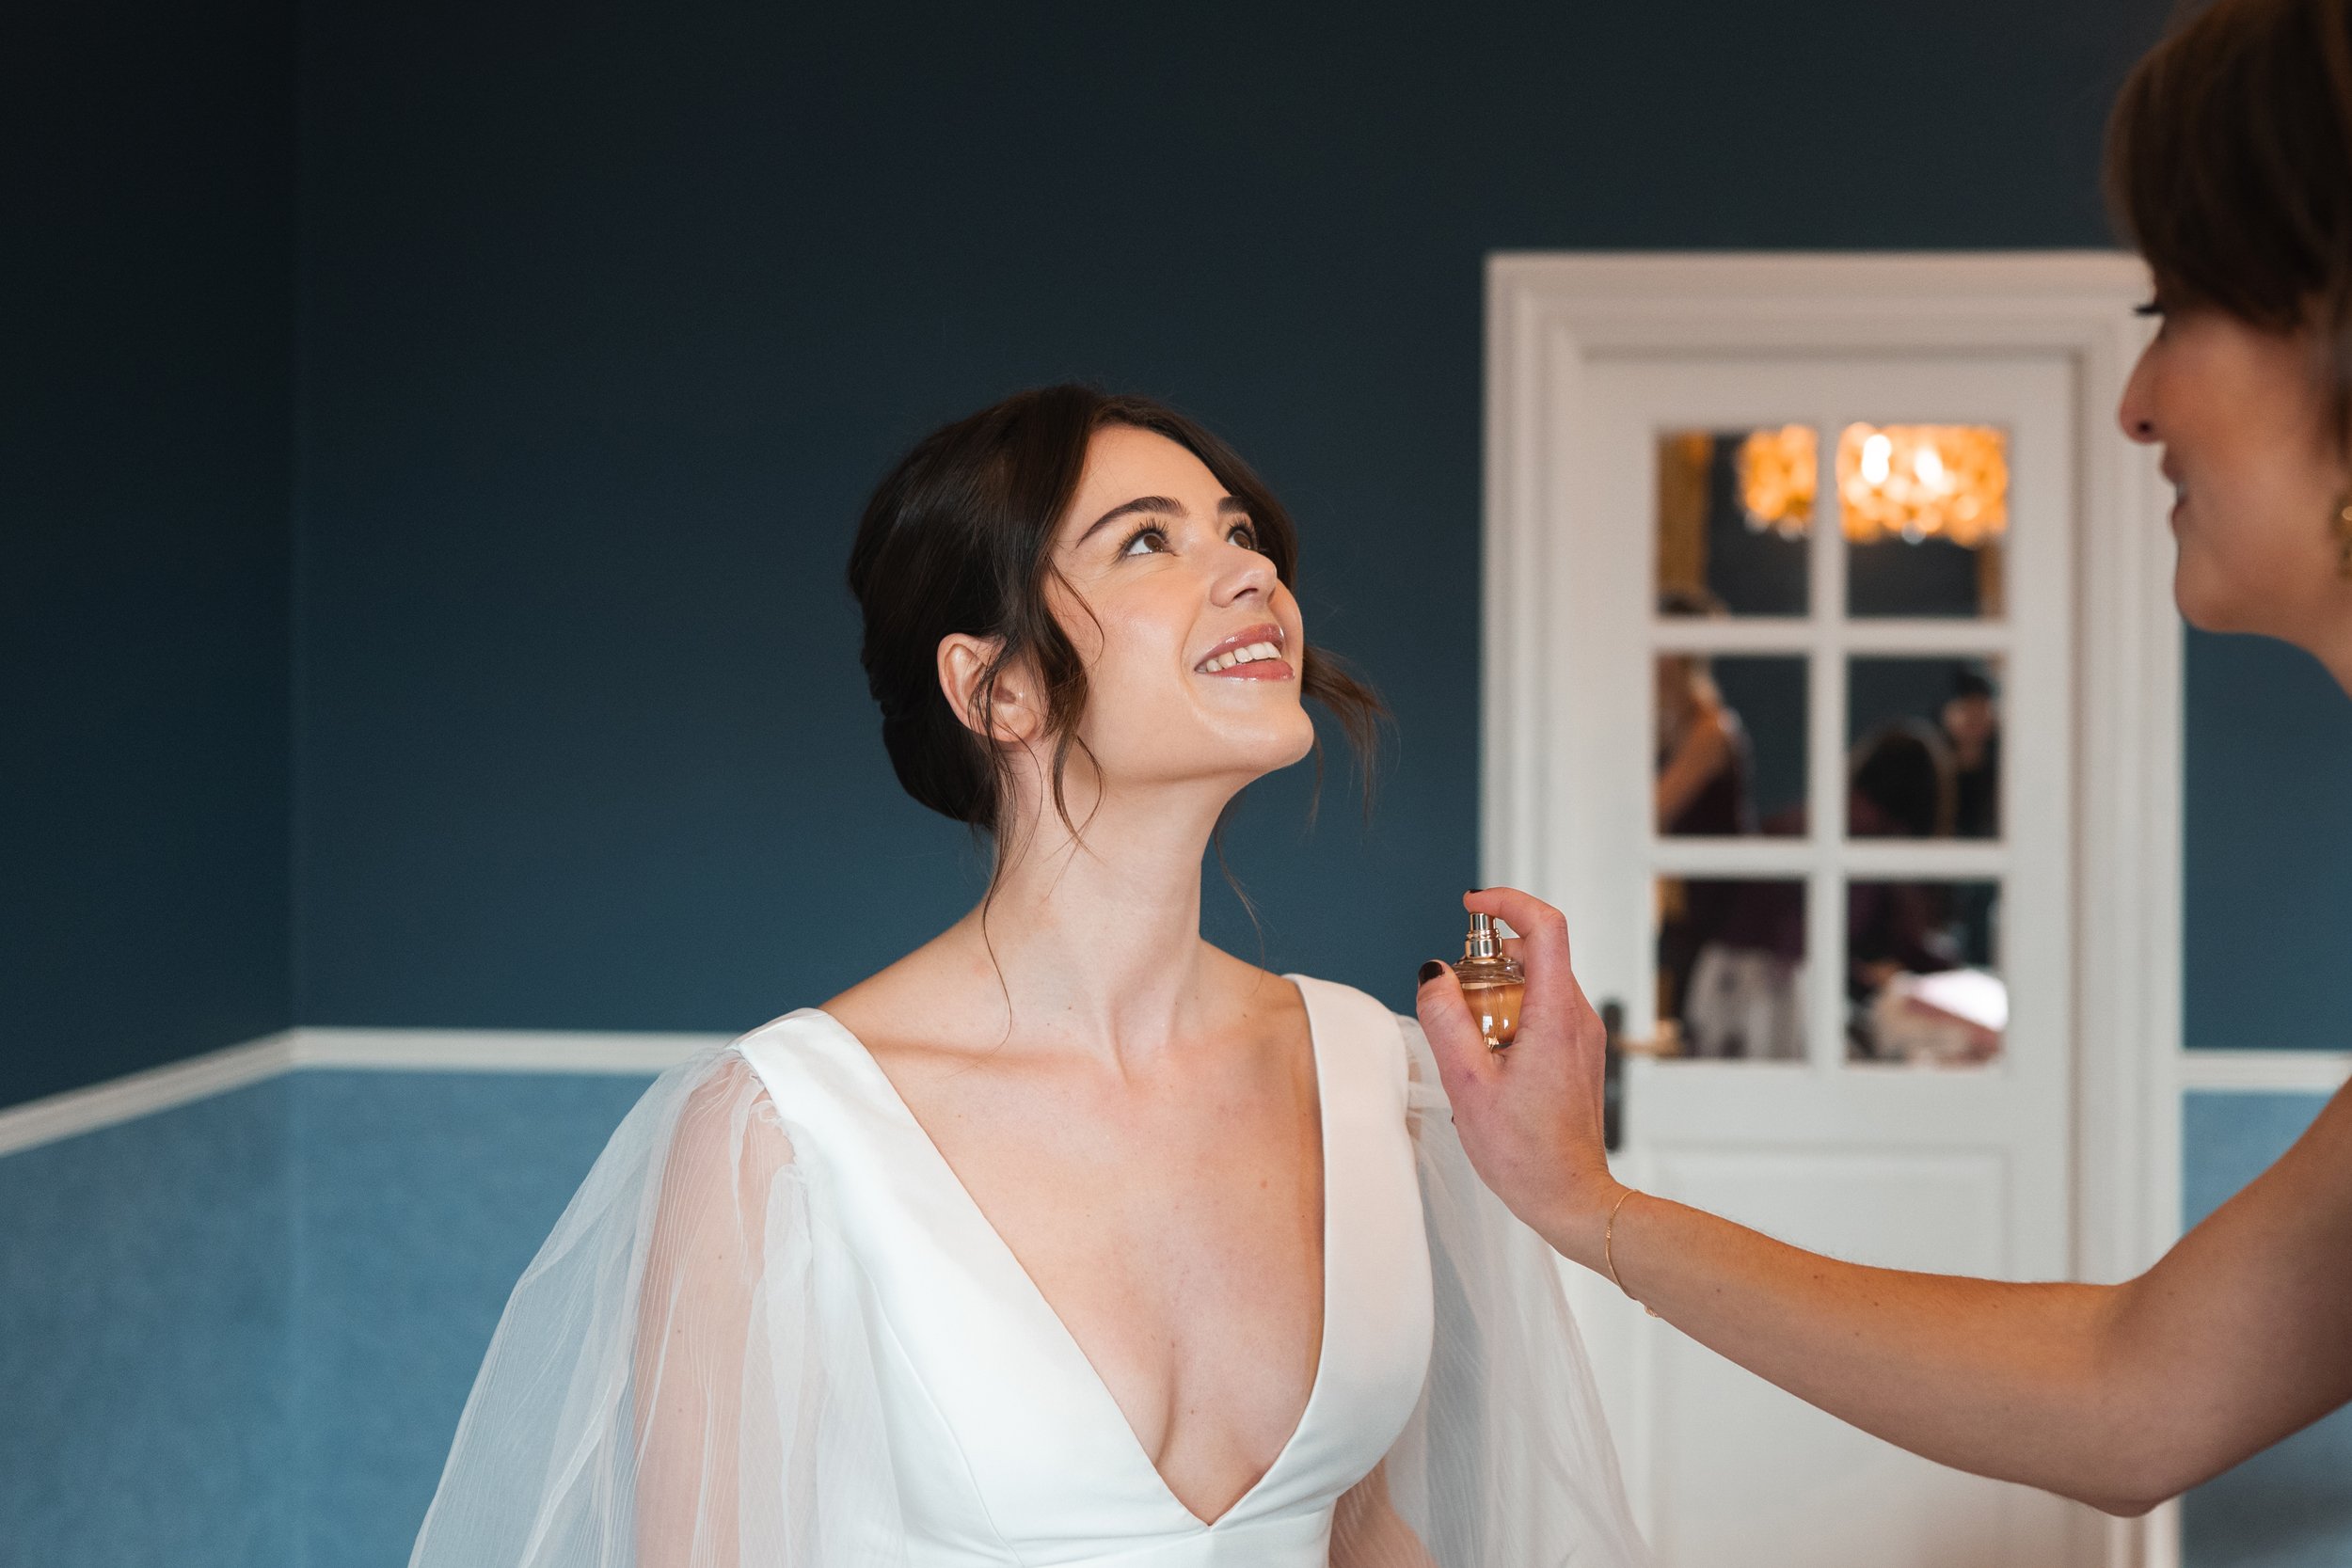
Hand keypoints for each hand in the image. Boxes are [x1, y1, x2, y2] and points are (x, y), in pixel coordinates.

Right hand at [1414, 887, 1625, 1268]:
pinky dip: (1510, 1014)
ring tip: (1466, 1036)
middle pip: (1537, 953)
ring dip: (1497, 990)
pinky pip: (1543, 1010)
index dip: (1508, 902)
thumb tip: (1432, 974)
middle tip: (1453, 992)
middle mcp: (1578, 1018)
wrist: (1570, 1198)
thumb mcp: (1467, 1084)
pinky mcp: (1578, 1054)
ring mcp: (1583, 1036)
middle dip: (1489, 957)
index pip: (1545, 926)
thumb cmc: (1524, 1153)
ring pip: (1538, 983)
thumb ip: (1445, 1020)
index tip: (1472, 906)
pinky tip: (1486, 1057)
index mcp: (1556, 1016)